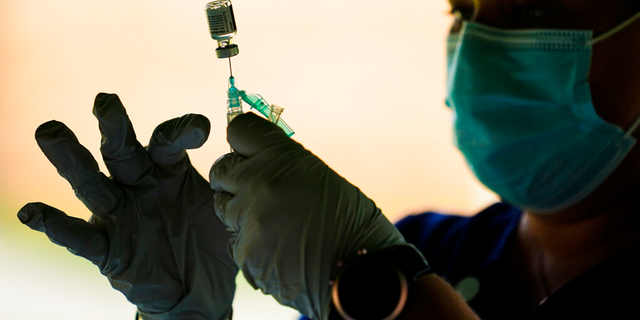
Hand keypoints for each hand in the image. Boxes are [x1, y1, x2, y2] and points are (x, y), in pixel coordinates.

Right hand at [18, 93, 237, 319]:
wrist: (200, 289)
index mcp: (169, 170)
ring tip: (51, 132)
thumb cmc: (211, 240)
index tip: (201, 128)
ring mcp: (120, 215)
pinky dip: (56, 225)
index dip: (180, 130)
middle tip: (105, 101)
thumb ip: (234, 180)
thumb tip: (255, 153)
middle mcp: (139, 185)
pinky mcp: (108, 248)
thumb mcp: (227, 206)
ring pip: (92, 184)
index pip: (167, 140)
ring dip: (71, 159)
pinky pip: (79, 237)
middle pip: (121, 151)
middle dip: (114, 127)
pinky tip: (32, 213)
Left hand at [210, 113, 406, 318]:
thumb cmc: (350, 223)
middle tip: (255, 190)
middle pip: (221, 170)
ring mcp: (249, 220)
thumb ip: (282, 164)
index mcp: (282, 157)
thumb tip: (254, 157)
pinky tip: (281, 249)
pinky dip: (253, 245)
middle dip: (234, 178)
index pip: (240, 131)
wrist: (362, 272)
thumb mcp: (320, 177)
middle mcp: (259, 183)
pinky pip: (236, 240)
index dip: (244, 143)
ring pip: (224, 207)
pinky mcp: (245, 253)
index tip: (249, 152)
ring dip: (242, 212)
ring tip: (277, 224)